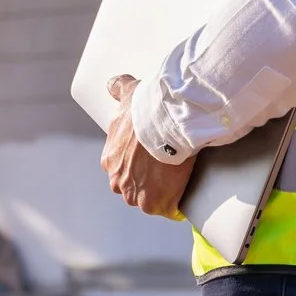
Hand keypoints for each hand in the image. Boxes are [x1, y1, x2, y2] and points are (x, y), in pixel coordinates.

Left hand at [100, 76, 193, 218]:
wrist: (164, 122)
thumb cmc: (145, 108)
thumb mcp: (127, 93)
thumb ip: (117, 89)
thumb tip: (113, 85)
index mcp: (110, 160)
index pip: (121, 171)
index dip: (137, 167)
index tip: (150, 162)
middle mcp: (118, 180)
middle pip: (133, 189)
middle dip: (146, 184)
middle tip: (165, 173)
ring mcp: (136, 195)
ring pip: (149, 202)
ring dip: (161, 196)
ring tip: (177, 184)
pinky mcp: (156, 204)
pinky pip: (168, 210)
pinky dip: (176, 205)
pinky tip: (185, 196)